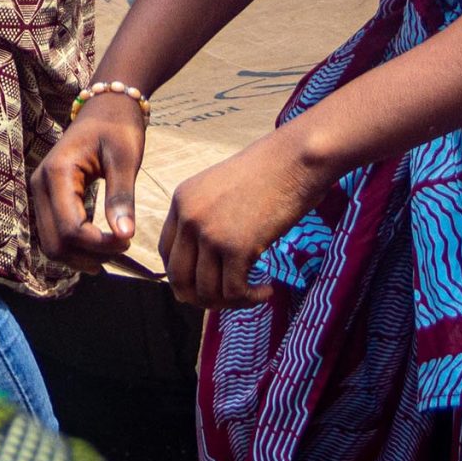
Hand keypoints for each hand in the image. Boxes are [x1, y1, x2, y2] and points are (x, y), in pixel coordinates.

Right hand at [31, 94, 146, 271]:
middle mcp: (40, 185)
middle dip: (89, 255)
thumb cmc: (118, 126)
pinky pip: (54, 234)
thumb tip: (124, 235)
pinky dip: (75, 247)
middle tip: (122, 246)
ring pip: (51, 245)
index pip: (70, 229)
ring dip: (81, 256)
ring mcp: (40, 192)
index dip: (99, 244)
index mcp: (57, 173)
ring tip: (113, 247)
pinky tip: (100, 245)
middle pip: (55, 244)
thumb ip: (121, 197)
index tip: (128, 240)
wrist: (105, 105)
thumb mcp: (124, 158)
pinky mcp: (47, 198)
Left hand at [159, 125, 332, 309]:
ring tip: (253, 293)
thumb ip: (207, 219)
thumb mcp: (222, 190)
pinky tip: (267, 290)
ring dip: (230, 302)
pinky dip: (251, 299)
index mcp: (182, 199)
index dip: (184, 277)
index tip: (207, 285)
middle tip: (228, 300)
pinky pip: (235, 292)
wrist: (296, 158)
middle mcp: (189, 217)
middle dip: (201, 298)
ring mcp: (210, 232)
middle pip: (180, 278)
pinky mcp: (236, 247)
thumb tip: (206, 268)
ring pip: (207, 291)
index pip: (166, 253)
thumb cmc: (269, 173)